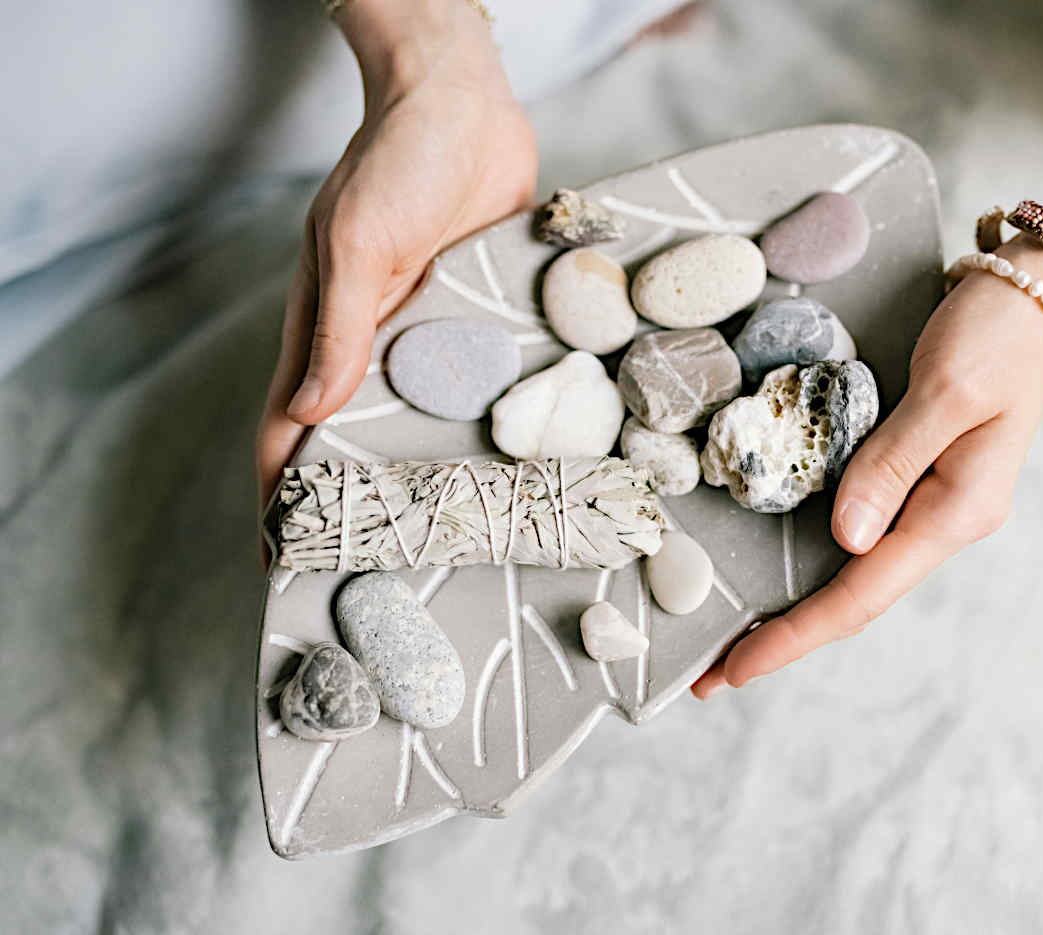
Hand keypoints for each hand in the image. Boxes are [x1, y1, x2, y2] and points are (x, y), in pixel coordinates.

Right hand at [256, 0, 536, 515]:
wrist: (466, 110)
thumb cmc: (397, 163)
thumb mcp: (360, 243)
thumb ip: (341, 327)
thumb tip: (314, 411)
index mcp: (324, 329)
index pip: (290, 426)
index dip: (281, 492)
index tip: (281, 556)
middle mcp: (375, 343)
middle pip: (358, 438)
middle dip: (360, 499)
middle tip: (379, 567)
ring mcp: (428, 336)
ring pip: (421, 420)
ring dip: (427, 470)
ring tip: (449, 536)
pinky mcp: (478, 321)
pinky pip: (477, 382)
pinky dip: (483, 423)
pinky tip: (511, 467)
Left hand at [691, 241, 1042, 698]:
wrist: (1042, 297)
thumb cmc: (1000, 334)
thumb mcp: (946, 389)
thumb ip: (893, 461)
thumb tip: (847, 538)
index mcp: (956, 511)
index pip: (863, 593)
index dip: (796, 633)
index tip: (738, 666)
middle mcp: (944, 521)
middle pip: (854, 599)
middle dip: (784, 638)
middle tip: (710, 677)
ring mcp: (933, 504)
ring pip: (855, 576)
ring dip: (796, 612)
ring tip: (734, 641)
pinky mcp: (920, 480)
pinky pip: (861, 538)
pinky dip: (816, 568)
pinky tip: (785, 583)